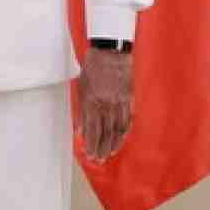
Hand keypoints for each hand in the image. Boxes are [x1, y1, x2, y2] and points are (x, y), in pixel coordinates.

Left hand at [76, 46, 133, 162]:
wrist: (111, 50)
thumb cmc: (93, 66)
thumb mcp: (81, 86)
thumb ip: (81, 109)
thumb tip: (80, 129)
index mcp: (92, 100)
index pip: (91, 129)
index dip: (91, 144)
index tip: (89, 154)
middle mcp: (106, 104)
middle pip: (105, 132)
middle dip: (102, 148)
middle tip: (100, 159)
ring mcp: (120, 101)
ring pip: (118, 128)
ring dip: (114, 143)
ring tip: (110, 153)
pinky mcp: (129, 97)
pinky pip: (128, 118)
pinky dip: (125, 131)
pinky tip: (122, 138)